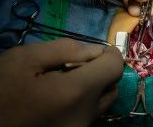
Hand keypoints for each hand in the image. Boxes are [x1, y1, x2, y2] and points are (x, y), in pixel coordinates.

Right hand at [0, 39, 122, 126]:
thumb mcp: (25, 58)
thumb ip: (66, 49)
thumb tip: (96, 51)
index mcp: (75, 93)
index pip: (114, 69)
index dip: (110, 55)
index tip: (100, 50)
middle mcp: (85, 116)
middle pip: (111, 87)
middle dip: (102, 71)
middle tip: (79, 65)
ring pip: (102, 103)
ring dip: (94, 87)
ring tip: (66, 81)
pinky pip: (89, 114)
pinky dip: (85, 101)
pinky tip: (62, 97)